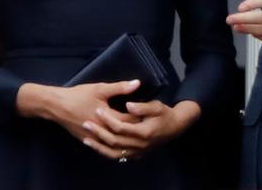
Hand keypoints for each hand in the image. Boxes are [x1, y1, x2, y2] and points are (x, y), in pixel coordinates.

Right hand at [17, 80, 142, 158]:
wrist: (55, 106)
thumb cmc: (78, 96)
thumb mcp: (100, 88)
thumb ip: (120, 87)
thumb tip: (138, 83)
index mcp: (107, 118)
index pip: (129, 121)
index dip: (140, 118)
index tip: (150, 114)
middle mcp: (101, 131)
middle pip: (123, 133)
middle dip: (135, 128)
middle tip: (147, 123)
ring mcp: (93, 138)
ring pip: (113, 142)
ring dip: (124, 137)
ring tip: (135, 131)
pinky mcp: (87, 140)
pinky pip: (103, 145)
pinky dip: (113, 142)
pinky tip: (120, 138)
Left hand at [83, 99, 201, 160]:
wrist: (176, 128)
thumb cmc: (165, 114)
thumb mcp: (157, 106)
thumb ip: (142, 107)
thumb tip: (128, 105)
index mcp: (144, 132)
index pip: (120, 127)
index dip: (107, 119)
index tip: (97, 110)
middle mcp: (139, 145)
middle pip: (114, 141)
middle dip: (99, 132)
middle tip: (86, 123)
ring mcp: (138, 152)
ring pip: (114, 153)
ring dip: (99, 147)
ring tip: (86, 139)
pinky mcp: (136, 155)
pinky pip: (118, 156)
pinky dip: (106, 153)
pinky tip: (98, 147)